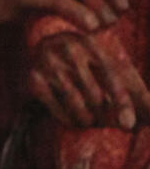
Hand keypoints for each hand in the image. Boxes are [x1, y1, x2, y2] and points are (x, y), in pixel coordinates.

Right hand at [28, 30, 149, 130]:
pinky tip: (73, 119)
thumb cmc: (86, 61)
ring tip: (89, 120)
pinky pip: (57, 109)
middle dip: (103, 114)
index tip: (130, 125)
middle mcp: (72, 50)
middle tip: (103, 121)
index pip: (114, 77)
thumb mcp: (109, 65)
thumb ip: (133, 87)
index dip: (123, 103)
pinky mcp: (34, 80)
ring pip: (76, 104)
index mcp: (96, 44)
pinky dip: (68, 119)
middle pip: (95, 95)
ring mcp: (50, 64)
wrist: (43, 45)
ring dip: (86, 118)